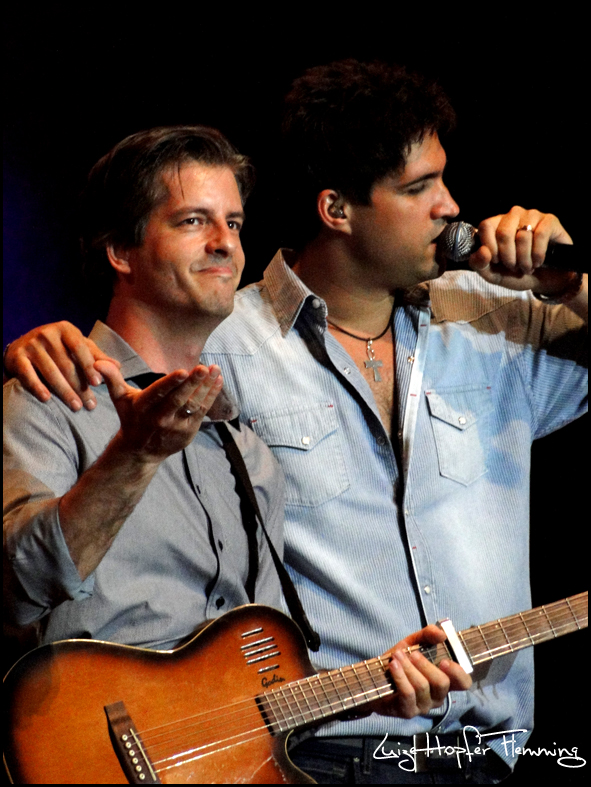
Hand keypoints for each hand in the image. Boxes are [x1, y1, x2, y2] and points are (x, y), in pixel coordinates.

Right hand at [4, 321, 114, 411]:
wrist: (23, 346)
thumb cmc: (58, 348)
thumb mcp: (76, 347)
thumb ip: (96, 356)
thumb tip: (118, 367)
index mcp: (66, 329)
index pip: (80, 348)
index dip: (89, 366)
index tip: (98, 383)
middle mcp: (47, 334)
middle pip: (67, 364)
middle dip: (80, 386)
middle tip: (90, 404)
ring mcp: (31, 345)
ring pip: (51, 372)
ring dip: (64, 392)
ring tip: (76, 407)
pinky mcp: (17, 357)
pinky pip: (28, 374)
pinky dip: (37, 387)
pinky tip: (46, 399)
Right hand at [97, 360, 223, 461]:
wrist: (141, 450)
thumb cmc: (131, 417)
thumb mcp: (120, 399)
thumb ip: (112, 379)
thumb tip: (99, 363)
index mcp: (144, 407)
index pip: (159, 393)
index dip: (171, 383)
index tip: (183, 371)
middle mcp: (160, 418)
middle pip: (178, 399)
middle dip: (192, 383)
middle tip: (203, 368)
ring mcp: (176, 426)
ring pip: (194, 405)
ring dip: (206, 387)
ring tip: (215, 369)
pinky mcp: (189, 431)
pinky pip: (202, 412)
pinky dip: (211, 396)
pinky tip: (218, 380)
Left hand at [372, 625, 471, 718]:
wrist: (374, 676)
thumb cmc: (399, 660)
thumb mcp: (413, 643)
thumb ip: (428, 635)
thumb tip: (442, 635)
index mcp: (444, 680)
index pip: (463, 683)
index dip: (459, 673)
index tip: (445, 661)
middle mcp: (437, 696)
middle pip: (442, 683)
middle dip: (426, 665)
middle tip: (413, 654)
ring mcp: (423, 706)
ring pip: (423, 687)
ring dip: (408, 668)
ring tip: (397, 656)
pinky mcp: (408, 712)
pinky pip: (408, 694)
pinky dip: (400, 677)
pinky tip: (393, 666)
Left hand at [470, 206, 575, 295]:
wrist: (542, 279)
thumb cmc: (515, 274)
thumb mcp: (492, 274)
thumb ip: (479, 264)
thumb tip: (483, 251)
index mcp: (496, 225)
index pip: (486, 226)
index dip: (490, 247)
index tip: (497, 261)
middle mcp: (513, 216)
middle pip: (504, 233)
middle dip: (508, 257)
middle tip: (514, 267)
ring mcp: (532, 215)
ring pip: (523, 236)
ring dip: (524, 259)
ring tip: (526, 267)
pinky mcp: (549, 221)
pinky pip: (540, 235)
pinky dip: (538, 254)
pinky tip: (538, 262)